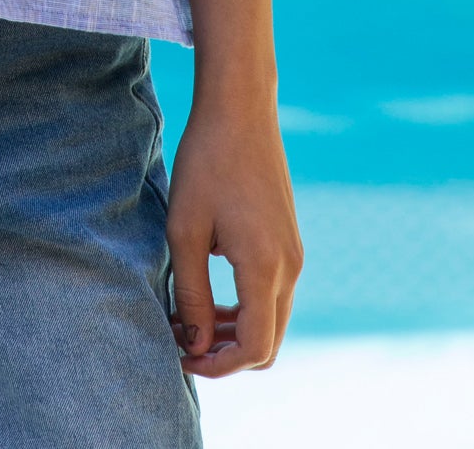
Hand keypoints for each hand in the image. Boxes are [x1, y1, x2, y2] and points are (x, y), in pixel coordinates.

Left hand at [165, 89, 301, 377]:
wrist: (240, 108)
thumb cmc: (206, 162)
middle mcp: (290, 267)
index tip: (180, 355)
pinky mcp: (288, 239)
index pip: (253, 348)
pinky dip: (244, 305)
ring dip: (234, 329)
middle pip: (268, 342)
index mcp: (266, 268)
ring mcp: (293, 253)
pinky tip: (208, 289)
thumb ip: (192, 294)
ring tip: (188, 318)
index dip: (217, 365)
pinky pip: (272, 292)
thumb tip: (196, 344)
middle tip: (181, 341)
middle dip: (226, 353)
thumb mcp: (186, 230)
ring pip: (271, 318)